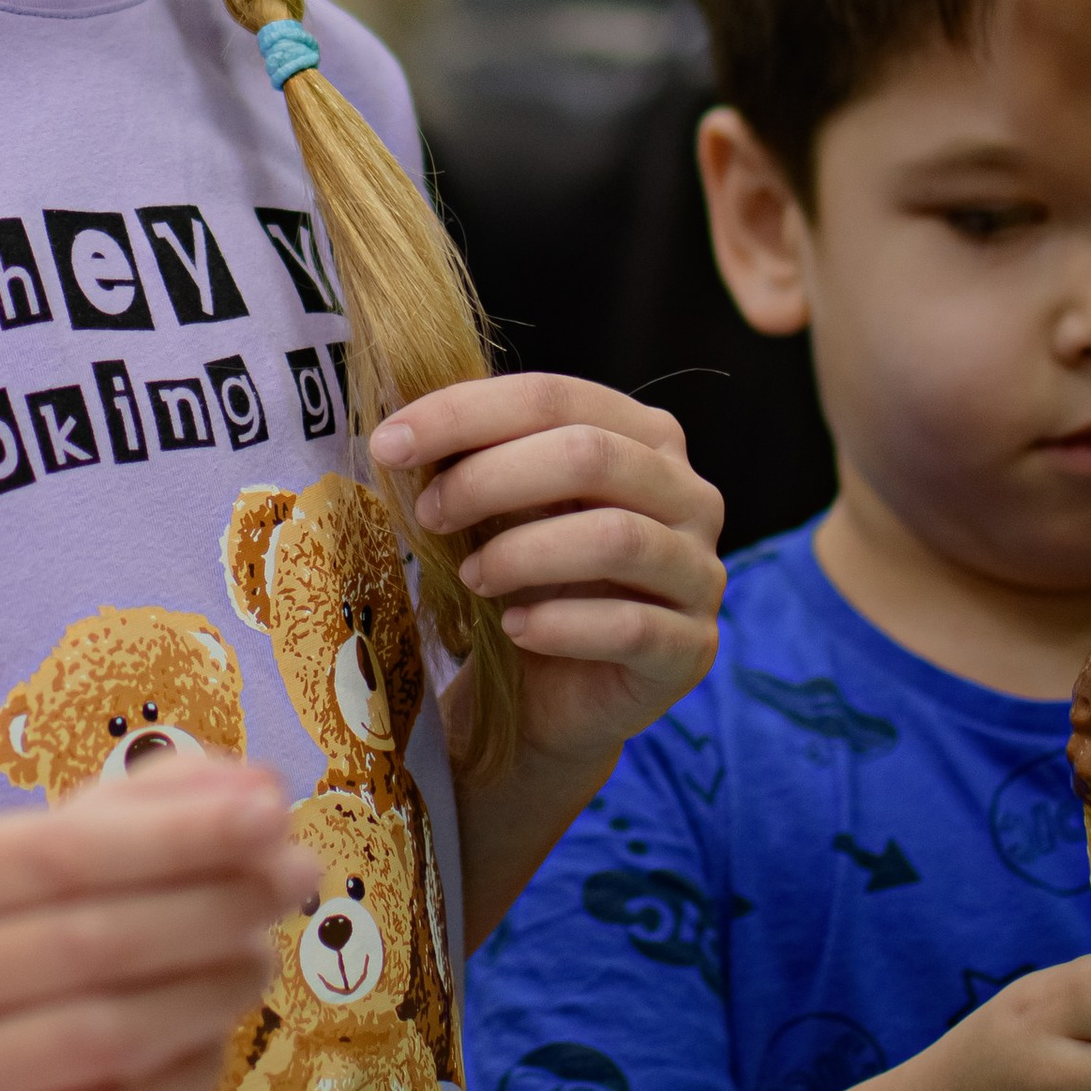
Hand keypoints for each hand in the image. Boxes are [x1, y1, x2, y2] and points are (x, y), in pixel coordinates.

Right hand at [0, 770, 317, 1090]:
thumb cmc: (41, 927)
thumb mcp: (84, 846)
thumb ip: (166, 805)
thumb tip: (259, 788)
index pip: (63, 852)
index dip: (177, 835)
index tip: (274, 813)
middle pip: (94, 942)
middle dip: (214, 906)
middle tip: (294, 880)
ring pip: (112, 1035)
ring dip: (213, 989)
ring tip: (259, 957)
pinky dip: (189, 1070)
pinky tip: (212, 1033)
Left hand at [370, 374, 724, 791]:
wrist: (561, 693)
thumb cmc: (532, 579)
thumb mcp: (505, 506)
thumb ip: (474, 457)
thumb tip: (398, 425)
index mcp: (646, 437)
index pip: (555, 398)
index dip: (465, 413)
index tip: (389, 443)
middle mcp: (690, 495)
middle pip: (590, 455)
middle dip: (489, 479)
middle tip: (427, 514)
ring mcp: (700, 573)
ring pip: (615, 538)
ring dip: (522, 554)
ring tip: (470, 576)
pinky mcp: (692, 648)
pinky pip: (630, 626)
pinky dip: (560, 625)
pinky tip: (515, 628)